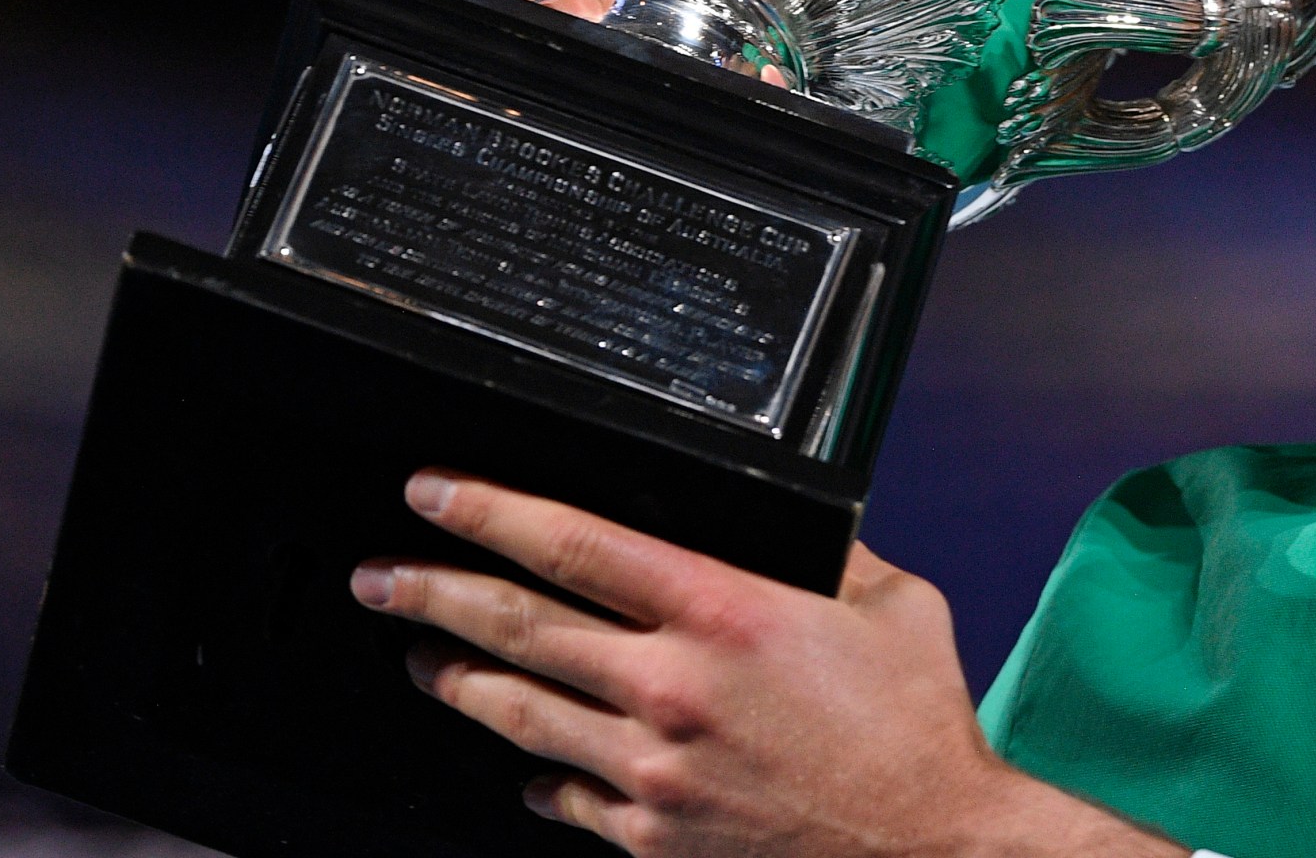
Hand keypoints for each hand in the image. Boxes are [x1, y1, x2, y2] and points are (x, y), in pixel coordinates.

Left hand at [350, 469, 1177, 857]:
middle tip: (381, 575)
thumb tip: (804, 523)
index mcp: (725, 613)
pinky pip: (568, 796)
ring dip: (459, 679)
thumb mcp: (895, 609)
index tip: (436, 493)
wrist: (934, 851)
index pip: (574, 544)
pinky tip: (523, 765)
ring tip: (423, 657)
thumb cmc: (918, 733)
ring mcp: (653, 770)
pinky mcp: (653, 836)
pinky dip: (538, 775)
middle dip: (433, 591)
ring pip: (522, 712)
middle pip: (517, 625)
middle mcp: (673, 689)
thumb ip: (836, 556)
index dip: (490, 512)